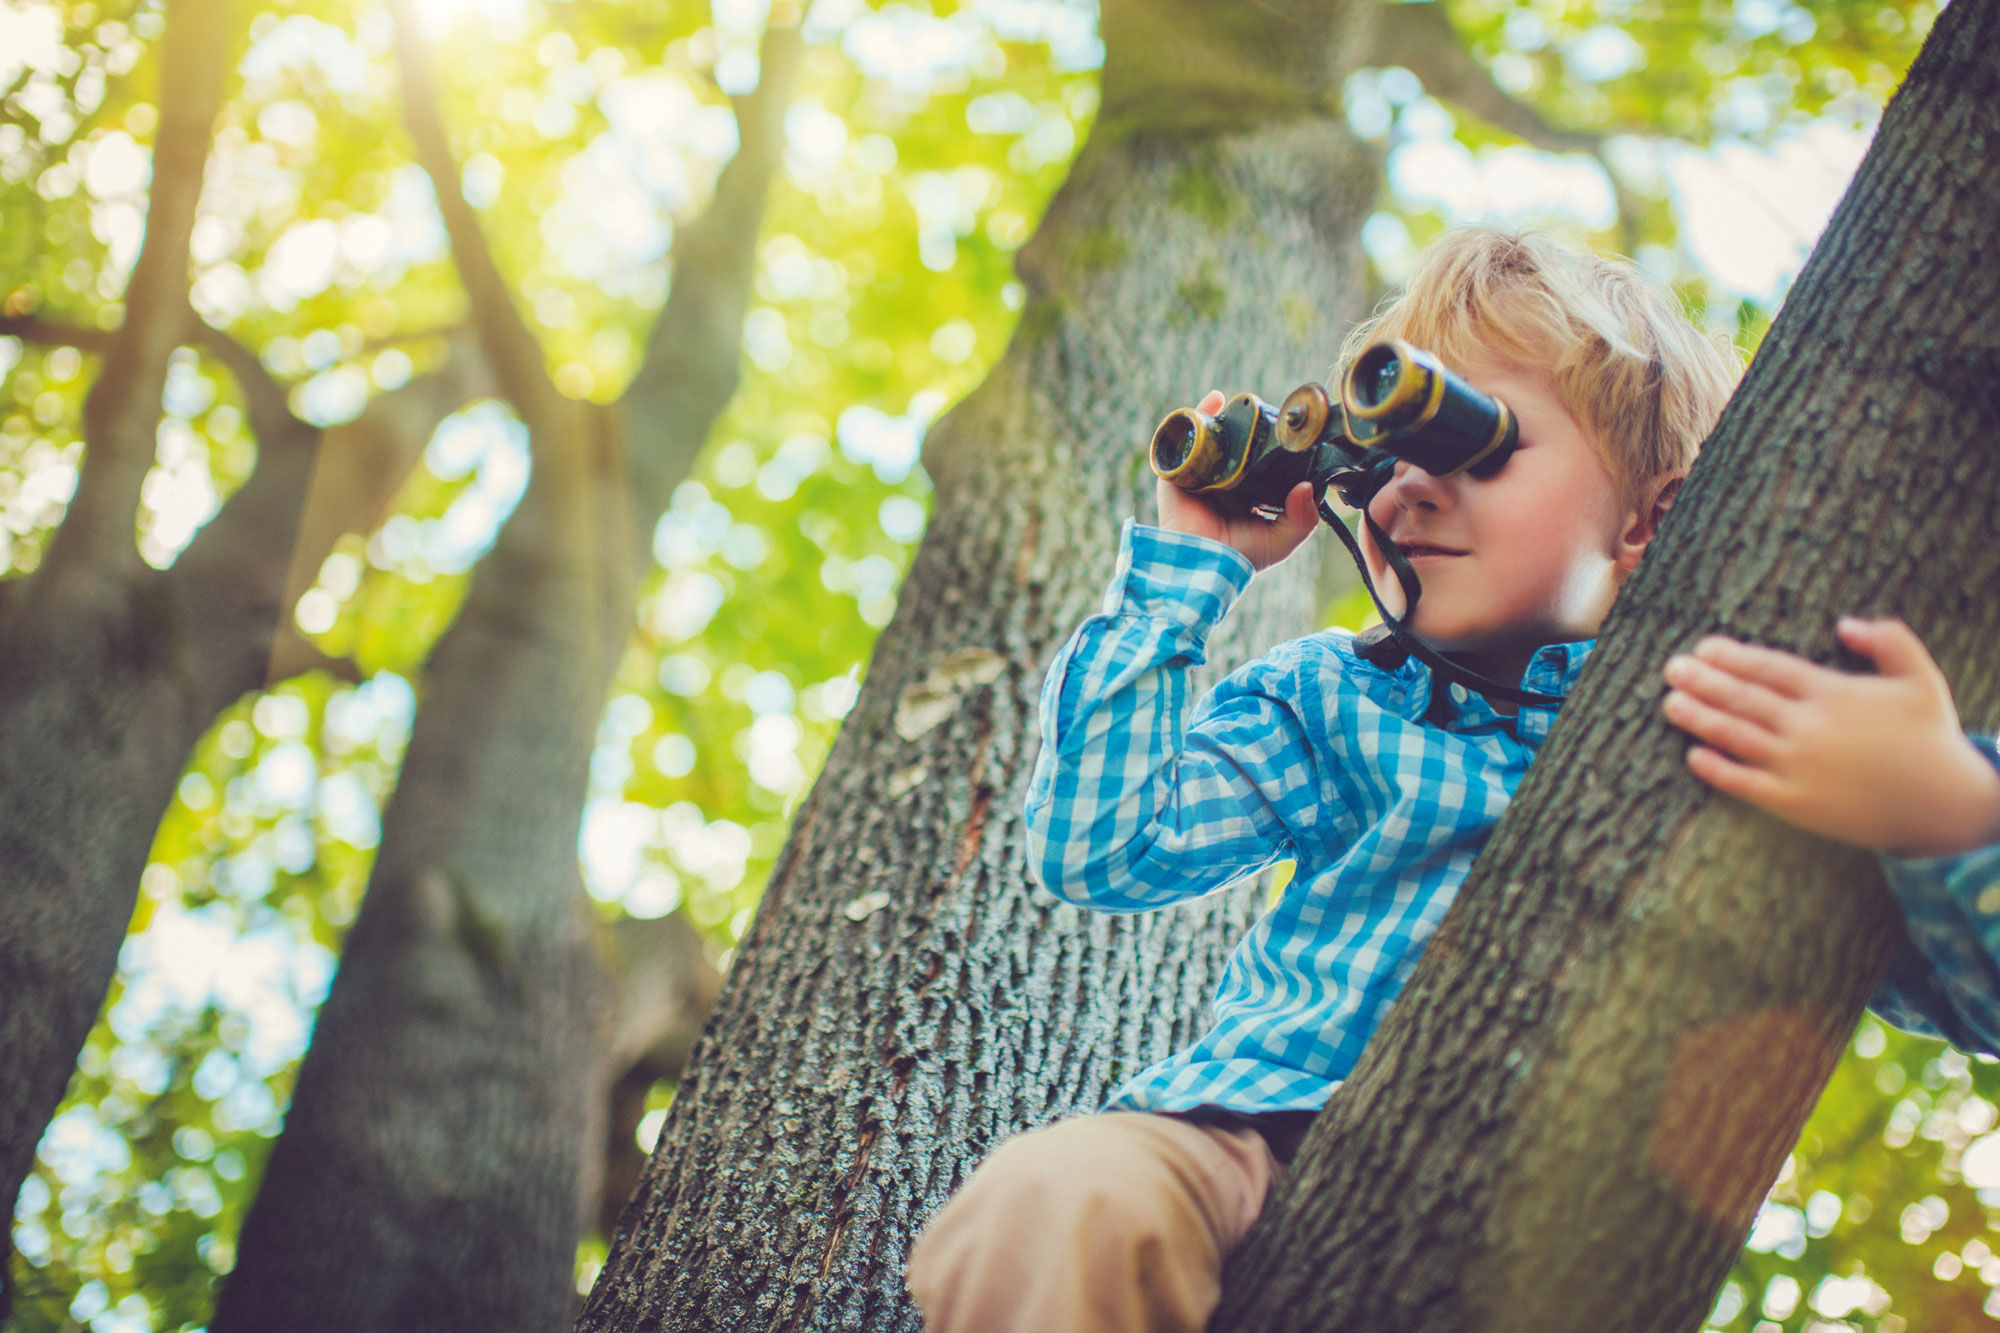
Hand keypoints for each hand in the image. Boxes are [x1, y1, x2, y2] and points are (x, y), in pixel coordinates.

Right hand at [1153, 390, 1319, 571]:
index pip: (1260, 466)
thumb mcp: (1281, 541)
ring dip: (1224, 420)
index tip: (1287, 432)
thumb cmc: (1239, 557)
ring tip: (1241, 404)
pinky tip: (1214, 400)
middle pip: (1236, 449)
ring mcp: (1199, 476)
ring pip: (1213, 440)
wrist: (1200, 562)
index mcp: (1246, 497)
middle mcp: (1222, 484)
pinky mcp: (1178, 471)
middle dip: (1248, 431)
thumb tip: (1307, 486)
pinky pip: (1185, 440)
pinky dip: (1196, 418)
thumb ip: (1303, 519)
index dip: (1272, 450)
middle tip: (1265, 413)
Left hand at [1660, 617, 1999, 857]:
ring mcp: (1800, 766)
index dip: (1733, 657)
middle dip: (1704, 681)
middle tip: (1671, 668)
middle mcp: (1811, 727)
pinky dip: (1717, 769)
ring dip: (1699, 718)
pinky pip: (1746, 784)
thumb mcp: (1922, 678)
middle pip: (1744, 698)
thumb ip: (1890, 641)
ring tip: (1670, 703)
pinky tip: (1693, 756)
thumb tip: (1846, 622)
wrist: (1945, 806)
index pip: (1771, 668)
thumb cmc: (1931, 738)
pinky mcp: (1797, 803)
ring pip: (1737, 736)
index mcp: (1834, 693)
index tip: (1704, 647)